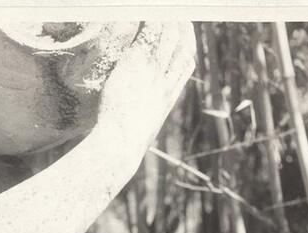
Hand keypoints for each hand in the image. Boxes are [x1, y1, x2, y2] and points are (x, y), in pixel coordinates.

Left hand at [96, 22, 195, 144]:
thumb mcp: (141, 131)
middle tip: (178, 17)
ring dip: (168, 21)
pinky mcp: (137, 65)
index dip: (187, 51)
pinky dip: (150, 22)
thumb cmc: (123, 144)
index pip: (185, 68)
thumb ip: (143, 118)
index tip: (186, 41)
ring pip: (169, 38)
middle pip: (182, 48)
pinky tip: (145, 14)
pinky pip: (149, 35)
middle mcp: (165, 83)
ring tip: (162, 10)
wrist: (119, 143)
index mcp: (167, 99)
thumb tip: (138, 124)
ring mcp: (153, 73)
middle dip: (183, 29)